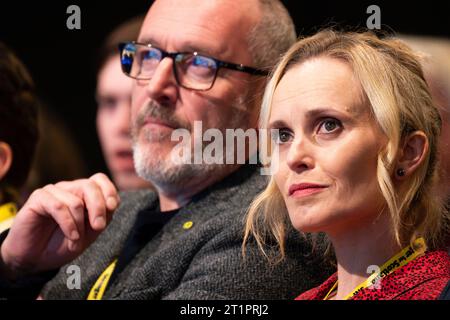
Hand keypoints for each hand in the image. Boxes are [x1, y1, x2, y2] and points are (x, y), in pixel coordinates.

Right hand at [0, 173, 119, 278]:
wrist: (34, 259)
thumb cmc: (62, 245)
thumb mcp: (88, 234)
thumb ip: (101, 218)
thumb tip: (112, 204)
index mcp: (83, 194)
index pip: (99, 180)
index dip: (109, 190)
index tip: (112, 207)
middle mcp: (69, 190)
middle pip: (90, 186)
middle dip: (98, 207)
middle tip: (99, 227)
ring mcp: (53, 193)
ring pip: (75, 201)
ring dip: (80, 225)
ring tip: (76, 240)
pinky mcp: (38, 199)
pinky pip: (58, 206)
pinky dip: (68, 224)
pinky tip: (71, 236)